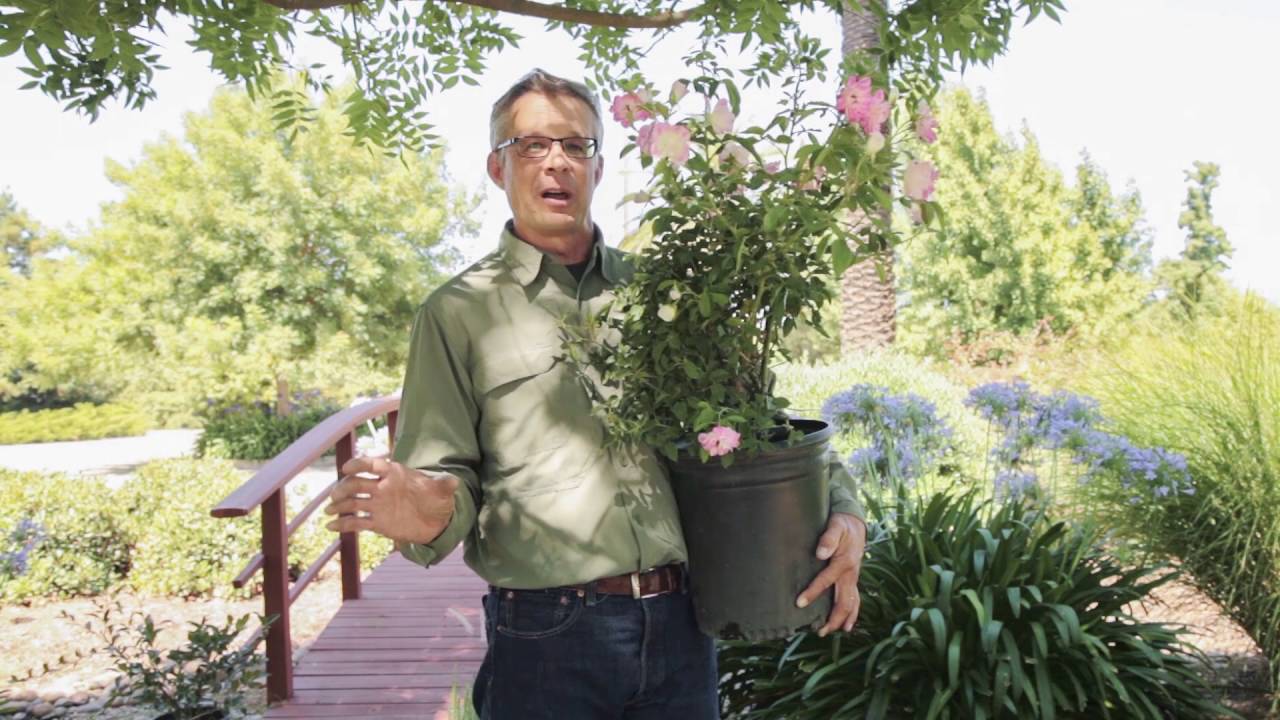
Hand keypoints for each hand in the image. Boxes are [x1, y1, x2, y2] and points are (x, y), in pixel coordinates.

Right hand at [323, 456, 458, 544]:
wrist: (436, 521)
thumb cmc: (437, 500)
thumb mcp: (443, 492)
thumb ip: (444, 485)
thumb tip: (455, 482)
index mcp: (395, 474)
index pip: (373, 465)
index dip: (359, 464)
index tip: (347, 468)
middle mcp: (382, 487)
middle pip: (357, 484)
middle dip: (344, 488)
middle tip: (335, 496)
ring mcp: (377, 505)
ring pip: (353, 502)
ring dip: (339, 505)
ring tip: (329, 510)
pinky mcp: (376, 522)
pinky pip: (357, 522)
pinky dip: (344, 524)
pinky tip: (331, 526)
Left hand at [796, 512, 866, 636]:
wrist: (855, 524)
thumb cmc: (842, 525)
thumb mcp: (835, 526)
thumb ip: (828, 538)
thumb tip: (820, 553)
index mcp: (844, 562)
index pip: (827, 580)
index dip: (813, 592)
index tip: (799, 603)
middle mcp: (851, 574)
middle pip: (844, 601)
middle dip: (833, 618)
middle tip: (819, 631)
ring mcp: (854, 578)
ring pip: (851, 604)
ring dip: (842, 619)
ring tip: (829, 632)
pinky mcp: (853, 580)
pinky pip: (855, 600)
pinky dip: (852, 613)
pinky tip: (847, 625)